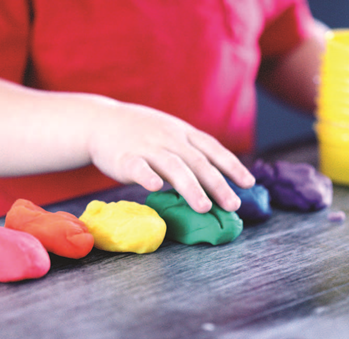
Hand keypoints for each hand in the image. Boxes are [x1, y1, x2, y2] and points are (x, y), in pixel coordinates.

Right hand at [86, 101, 254, 212]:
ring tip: (204, 207)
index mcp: (182, 133)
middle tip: (233, 205)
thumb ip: (190, 151)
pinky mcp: (124, 157)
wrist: (100, 121)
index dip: (232, 166)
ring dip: (191, 187)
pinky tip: (156, 187)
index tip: (249, 183)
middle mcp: (169, 138)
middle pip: (198, 162)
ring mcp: (147, 147)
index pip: (213, 149)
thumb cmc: (140, 132)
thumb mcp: (170, 133)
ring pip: (173, 166)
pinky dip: (147, 176)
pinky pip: (138, 167)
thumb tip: (217, 178)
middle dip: (218, 184)